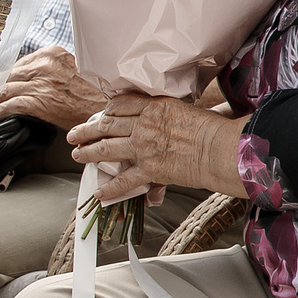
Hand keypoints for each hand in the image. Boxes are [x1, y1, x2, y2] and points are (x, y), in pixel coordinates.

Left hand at [0, 46, 111, 131]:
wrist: (105, 107)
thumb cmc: (91, 91)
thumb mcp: (71, 69)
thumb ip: (51, 67)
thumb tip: (32, 74)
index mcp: (52, 55)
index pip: (19, 63)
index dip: (8, 75)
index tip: (1, 81)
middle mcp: (44, 66)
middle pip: (9, 75)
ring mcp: (41, 84)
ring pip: (6, 89)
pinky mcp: (39, 102)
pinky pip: (11, 105)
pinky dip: (1, 110)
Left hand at [68, 92, 247, 202]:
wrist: (223, 149)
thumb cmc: (213, 129)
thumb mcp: (188, 110)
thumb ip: (169, 113)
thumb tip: (166, 114)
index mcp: (155, 106)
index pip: (120, 105)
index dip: (105, 111)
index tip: (98, 116)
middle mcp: (144, 124)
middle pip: (106, 125)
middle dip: (86, 130)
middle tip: (74, 134)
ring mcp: (144, 147)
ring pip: (106, 149)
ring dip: (88, 153)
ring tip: (77, 155)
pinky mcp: (149, 169)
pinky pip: (123, 180)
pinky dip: (109, 189)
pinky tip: (98, 193)